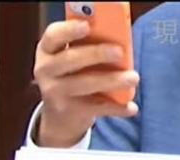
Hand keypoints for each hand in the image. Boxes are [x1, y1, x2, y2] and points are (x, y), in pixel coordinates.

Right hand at [32, 19, 138, 146]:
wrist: (59, 115)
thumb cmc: (73, 74)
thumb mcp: (73, 56)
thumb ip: (88, 45)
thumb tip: (118, 40)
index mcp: (48, 50)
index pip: (53, 36)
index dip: (69, 30)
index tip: (87, 26)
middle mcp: (46, 70)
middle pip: (69, 59)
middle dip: (95, 54)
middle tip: (119, 51)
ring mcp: (54, 92)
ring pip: (83, 84)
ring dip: (110, 80)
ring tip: (133, 78)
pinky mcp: (67, 111)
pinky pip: (94, 107)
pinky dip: (115, 107)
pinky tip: (131, 107)